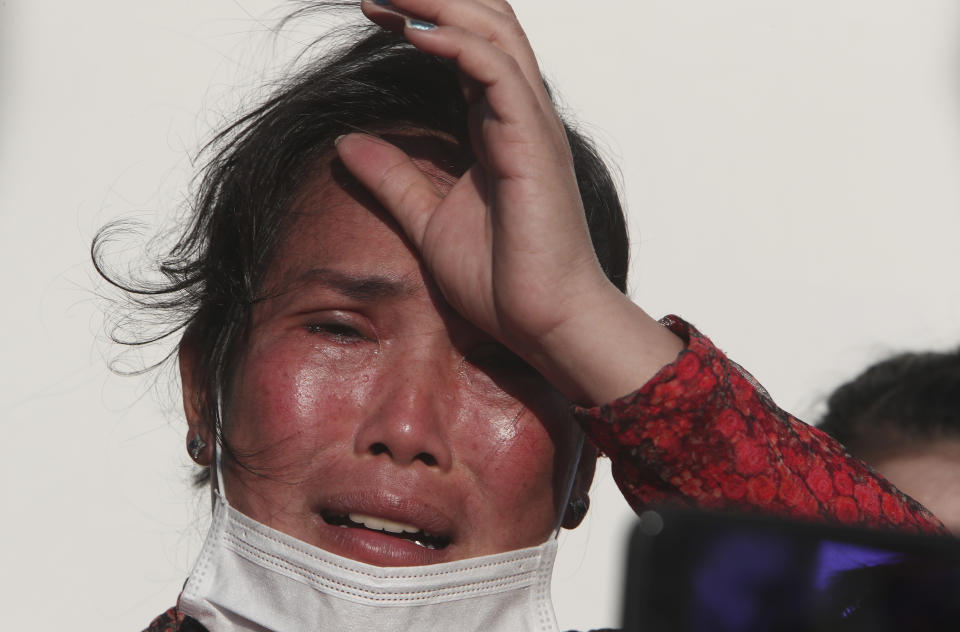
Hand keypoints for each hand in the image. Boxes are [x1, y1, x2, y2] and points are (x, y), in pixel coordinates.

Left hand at [338, 0, 681, 403]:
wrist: (542, 321)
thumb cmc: (502, 279)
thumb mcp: (427, 220)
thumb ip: (392, 178)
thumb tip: (345, 143)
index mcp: (499, 125)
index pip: (466, 45)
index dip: (421, 17)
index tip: (372, 8)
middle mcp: (520, 113)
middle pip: (486, 22)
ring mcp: (532, 124)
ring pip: (494, 32)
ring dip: (439, 6)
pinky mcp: (534, 142)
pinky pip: (497, 72)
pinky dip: (455, 44)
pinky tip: (411, 32)